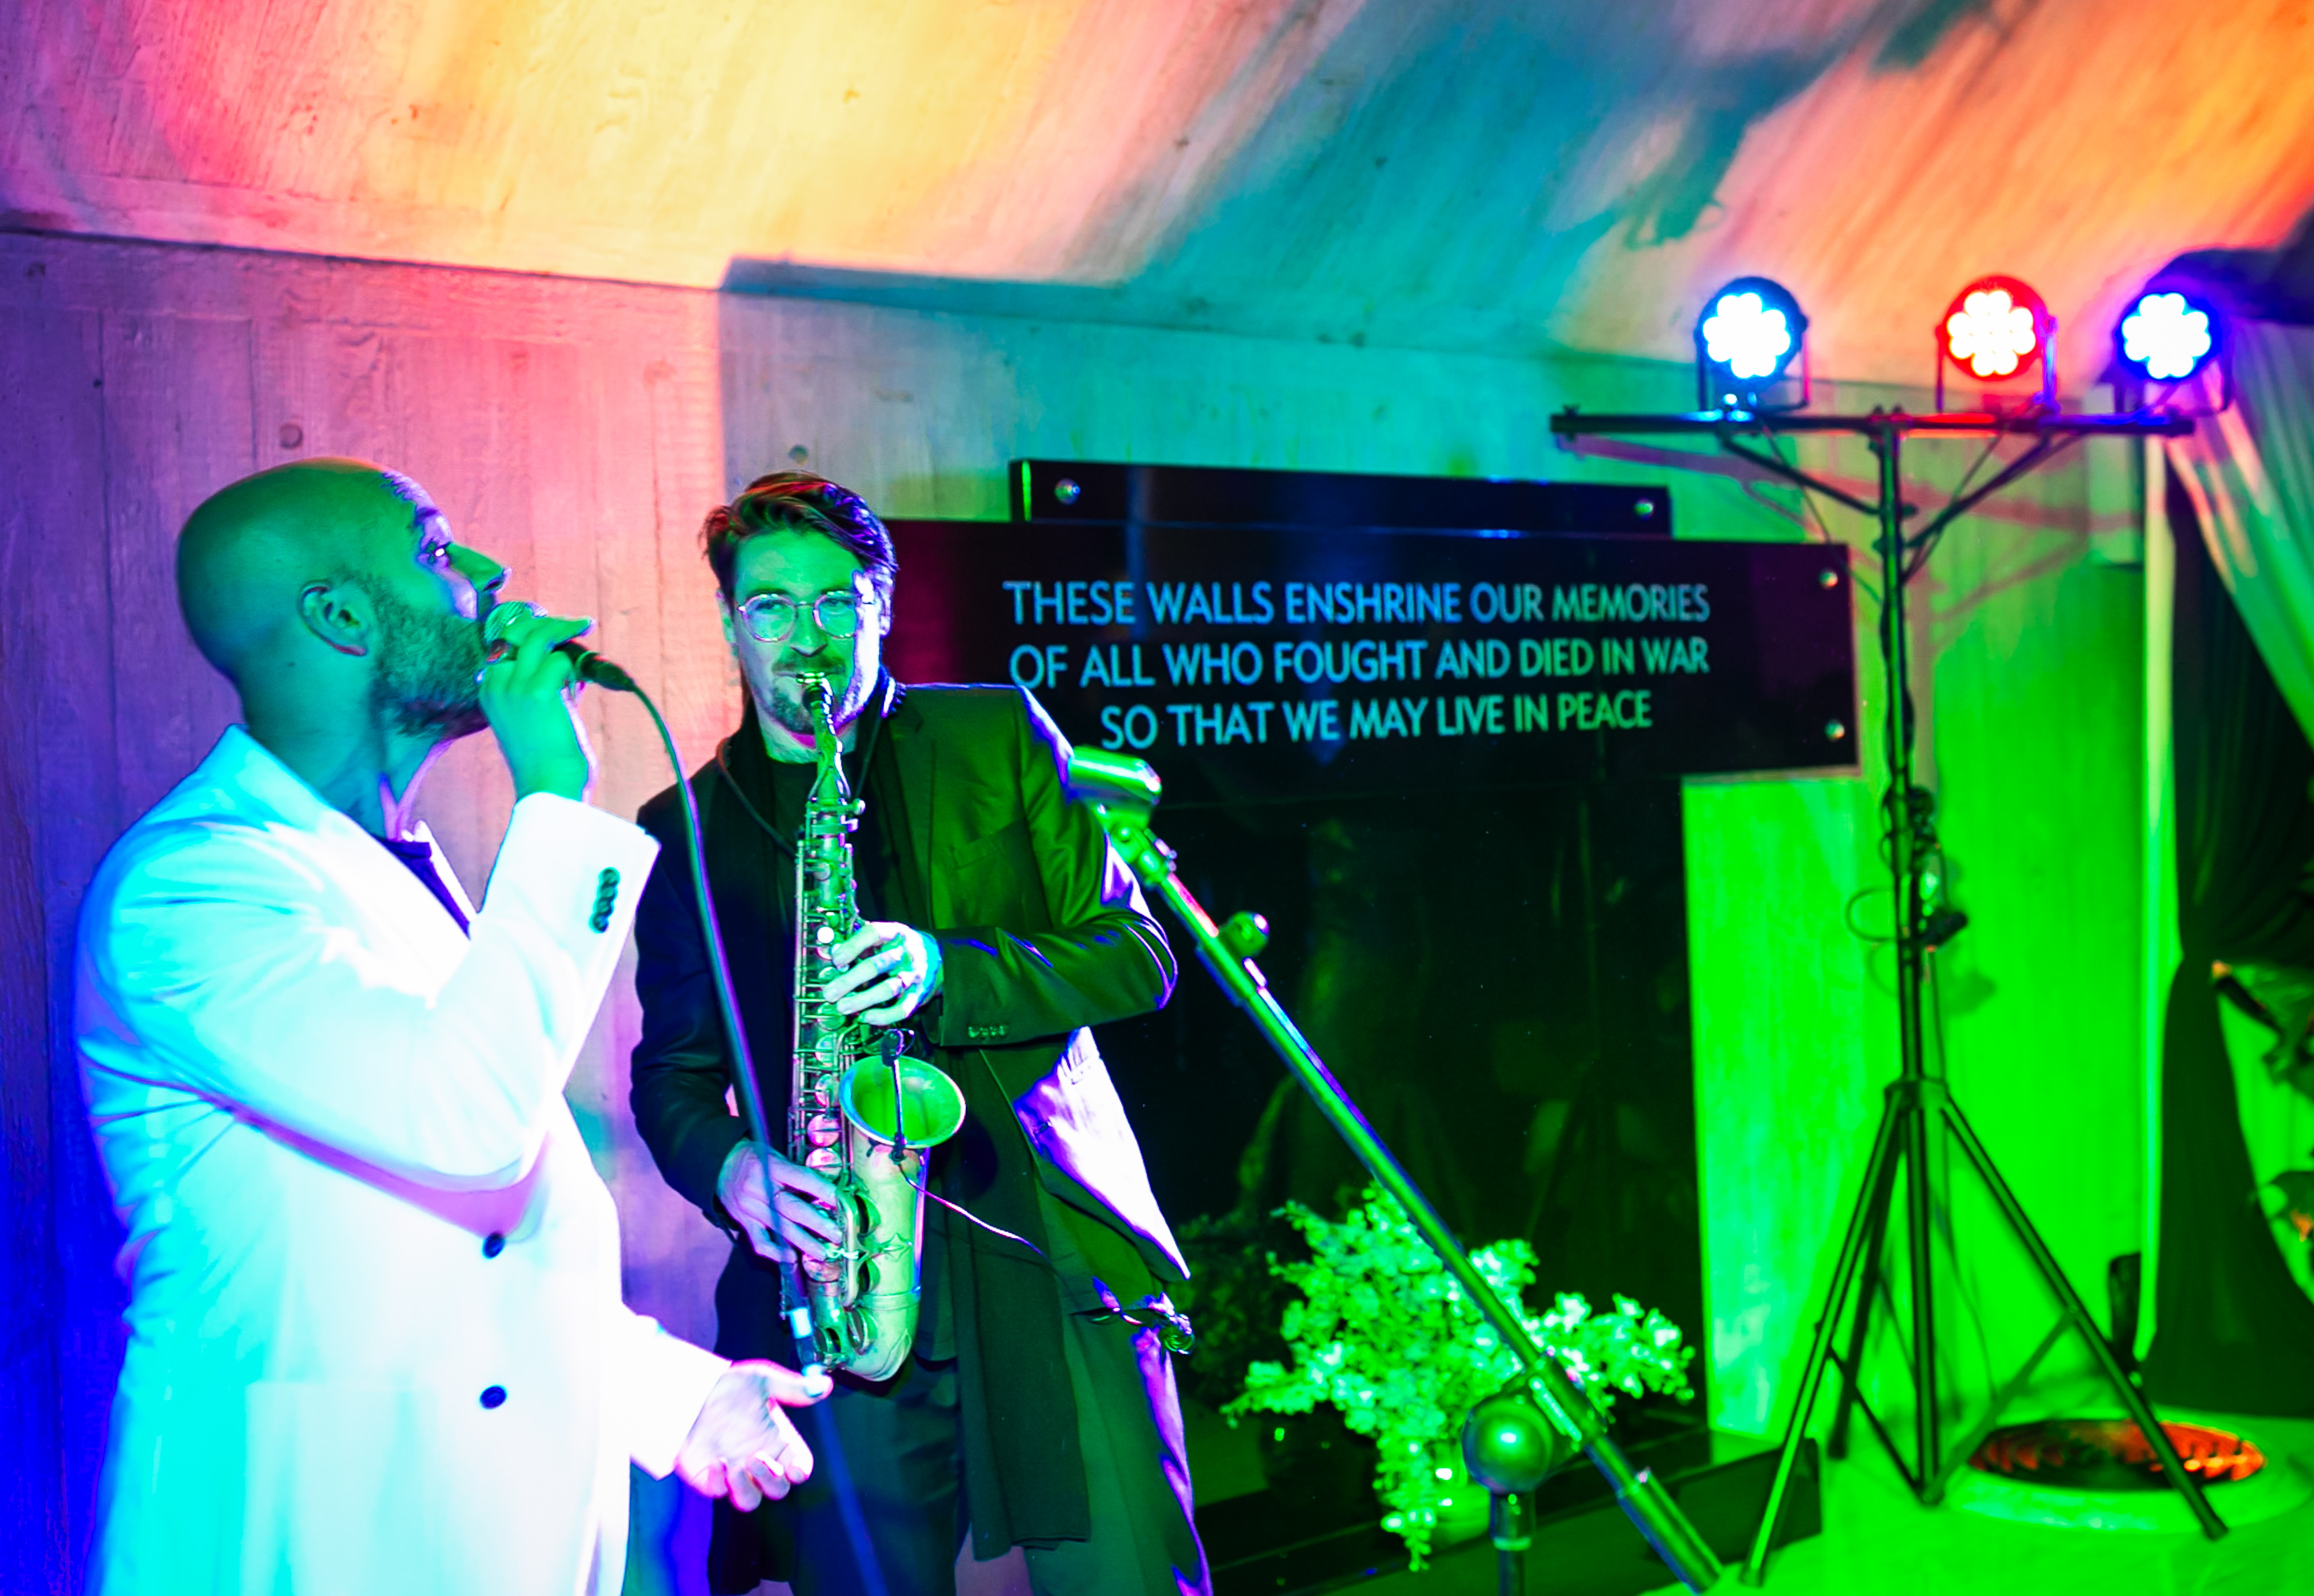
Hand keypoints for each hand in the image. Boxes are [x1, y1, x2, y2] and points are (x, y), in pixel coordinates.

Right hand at [478, 604, 594, 802]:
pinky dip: (577, 666)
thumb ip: (545, 687)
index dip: (534, 633)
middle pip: (520, 632)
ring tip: (587, 636)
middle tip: (580, 625)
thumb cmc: (549, 758)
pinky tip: (583, 681)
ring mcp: (514, 688)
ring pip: (540, 637)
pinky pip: (560, 659)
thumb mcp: (538, 715)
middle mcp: (496, 686)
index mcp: (490, 691)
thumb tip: (567, 661)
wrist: (550, 788)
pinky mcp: (537, 693)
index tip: (559, 632)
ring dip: (568, 634)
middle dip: (552, 625)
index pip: (506, 643)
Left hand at [674, 1360, 829, 1509]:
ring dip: (747, 1488)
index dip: (801, 1471)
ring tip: (736, 1466)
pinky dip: (720, 1483)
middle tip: (756, 1458)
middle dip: (771, 1479)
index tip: (796, 1468)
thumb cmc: (728, 1385)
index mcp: (778, 1440)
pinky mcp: (710, 1478)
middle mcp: (760, 1460)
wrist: (689, 1391)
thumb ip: (793, 1388)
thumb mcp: (762, 1380)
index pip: (799, 1466)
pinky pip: (719, 1492)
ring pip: (750, 1500)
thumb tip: (824, 1385)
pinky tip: (716, 1462)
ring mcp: (735, 1471)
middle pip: (777, 1489)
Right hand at [719, 1140, 842, 1264]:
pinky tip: (791, 1258)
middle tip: (836, 1235)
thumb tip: (824, 1189)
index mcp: (769, 1167)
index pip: (800, 1179)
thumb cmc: (751, 1158)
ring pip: (779, 1228)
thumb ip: (794, 1172)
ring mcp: (749, 1208)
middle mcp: (758, 1189)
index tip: (839, 1201)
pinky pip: (760, 1241)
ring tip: (822, 1253)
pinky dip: (776, 1252)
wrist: (717, 1164)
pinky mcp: (744, 1221)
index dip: (821, 1190)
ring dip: (803, 1243)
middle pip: (792, 1209)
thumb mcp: (772, 1155)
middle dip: (817, 1223)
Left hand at [825, 921, 943, 1025]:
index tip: (836, 960)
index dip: (852, 947)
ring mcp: (913, 975)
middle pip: (876, 966)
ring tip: (842, 1006)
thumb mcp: (883, 938)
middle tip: (830, 992)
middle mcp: (906, 954)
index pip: (873, 934)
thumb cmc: (899, 947)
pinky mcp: (918, 994)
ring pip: (888, 989)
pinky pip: (902, 1008)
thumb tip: (834, 952)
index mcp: (896, 933)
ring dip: (862, 1000)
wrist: (935, 957)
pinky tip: (866, 1017)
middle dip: (849, 981)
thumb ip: (860, 943)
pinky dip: (883, 1015)